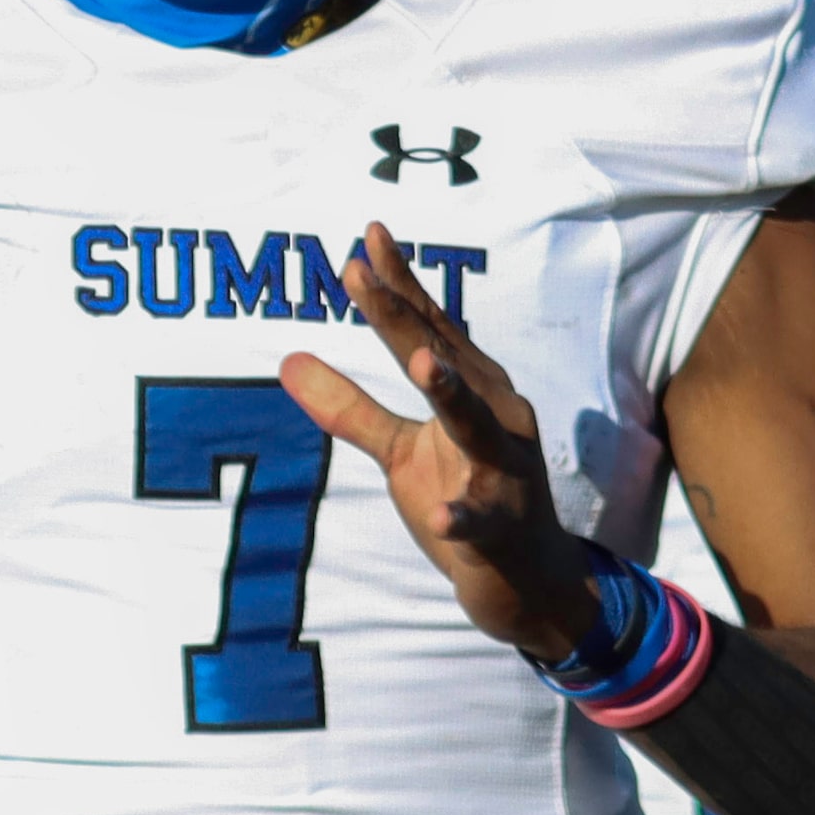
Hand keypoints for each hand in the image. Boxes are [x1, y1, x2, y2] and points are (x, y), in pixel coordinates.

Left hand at [280, 221, 599, 658]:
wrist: (528, 581)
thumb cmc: (466, 496)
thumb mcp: (398, 451)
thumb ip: (349, 408)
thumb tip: (285, 361)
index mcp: (476, 389)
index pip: (432, 327)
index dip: (399, 282)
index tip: (367, 233)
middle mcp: (498, 417)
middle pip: (445, 358)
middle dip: (403, 317)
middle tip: (358, 272)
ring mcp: (504, 472)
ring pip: (477, 427)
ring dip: (452, 392)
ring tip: (423, 363)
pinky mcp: (502, 527)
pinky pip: (479, 521)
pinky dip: (460, 517)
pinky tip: (438, 516)